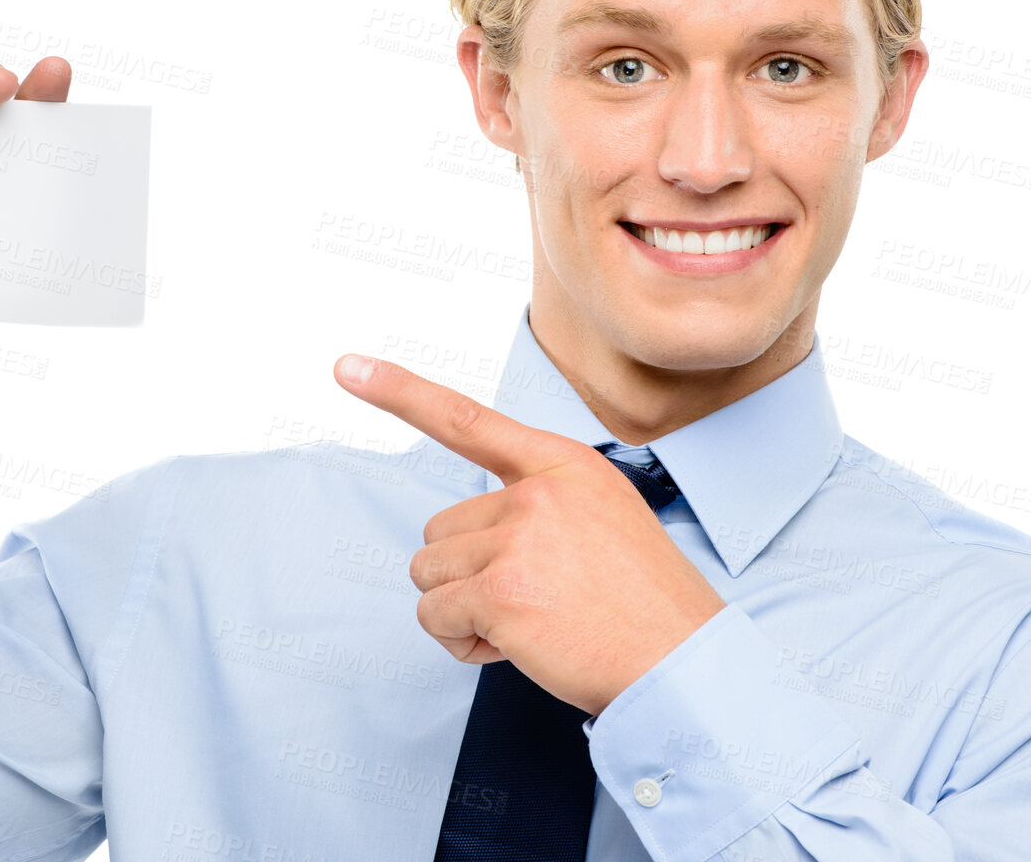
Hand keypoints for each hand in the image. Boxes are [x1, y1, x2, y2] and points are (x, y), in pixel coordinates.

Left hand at [332, 352, 725, 715]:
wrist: (683, 663)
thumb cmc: (643, 604)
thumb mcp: (603, 518)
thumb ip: (540, 504)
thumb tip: (472, 530)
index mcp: (563, 465)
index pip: (466, 419)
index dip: (398, 391)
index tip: (346, 368)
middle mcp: (537, 492)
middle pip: (439, 529)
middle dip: (469, 574)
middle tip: (535, 600)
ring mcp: (518, 539)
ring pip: (429, 573)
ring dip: (463, 608)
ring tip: (530, 622)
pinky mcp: (500, 593)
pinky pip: (435, 615)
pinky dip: (463, 642)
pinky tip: (516, 646)